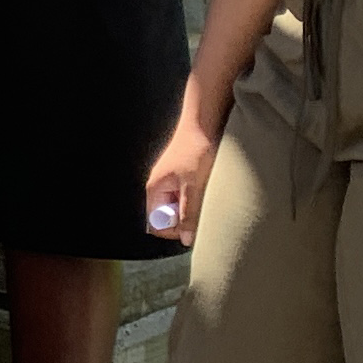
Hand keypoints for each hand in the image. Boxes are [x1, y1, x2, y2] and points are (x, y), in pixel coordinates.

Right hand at [144, 109, 219, 246]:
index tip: (191, 225)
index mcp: (155, 189)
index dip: (173, 229)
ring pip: (179, 208)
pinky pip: (186, 197)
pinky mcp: (182, 177)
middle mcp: (159, 187)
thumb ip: (189, 213)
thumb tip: (185, 239)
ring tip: (206, 196)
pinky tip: (207, 188)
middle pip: (167, 217)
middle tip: (202, 210)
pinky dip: (197, 198)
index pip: (155, 223)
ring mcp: (170, 182)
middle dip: (184, 219)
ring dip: (193, 208)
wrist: (203, 123)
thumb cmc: (195, 149)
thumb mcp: (193, 185)